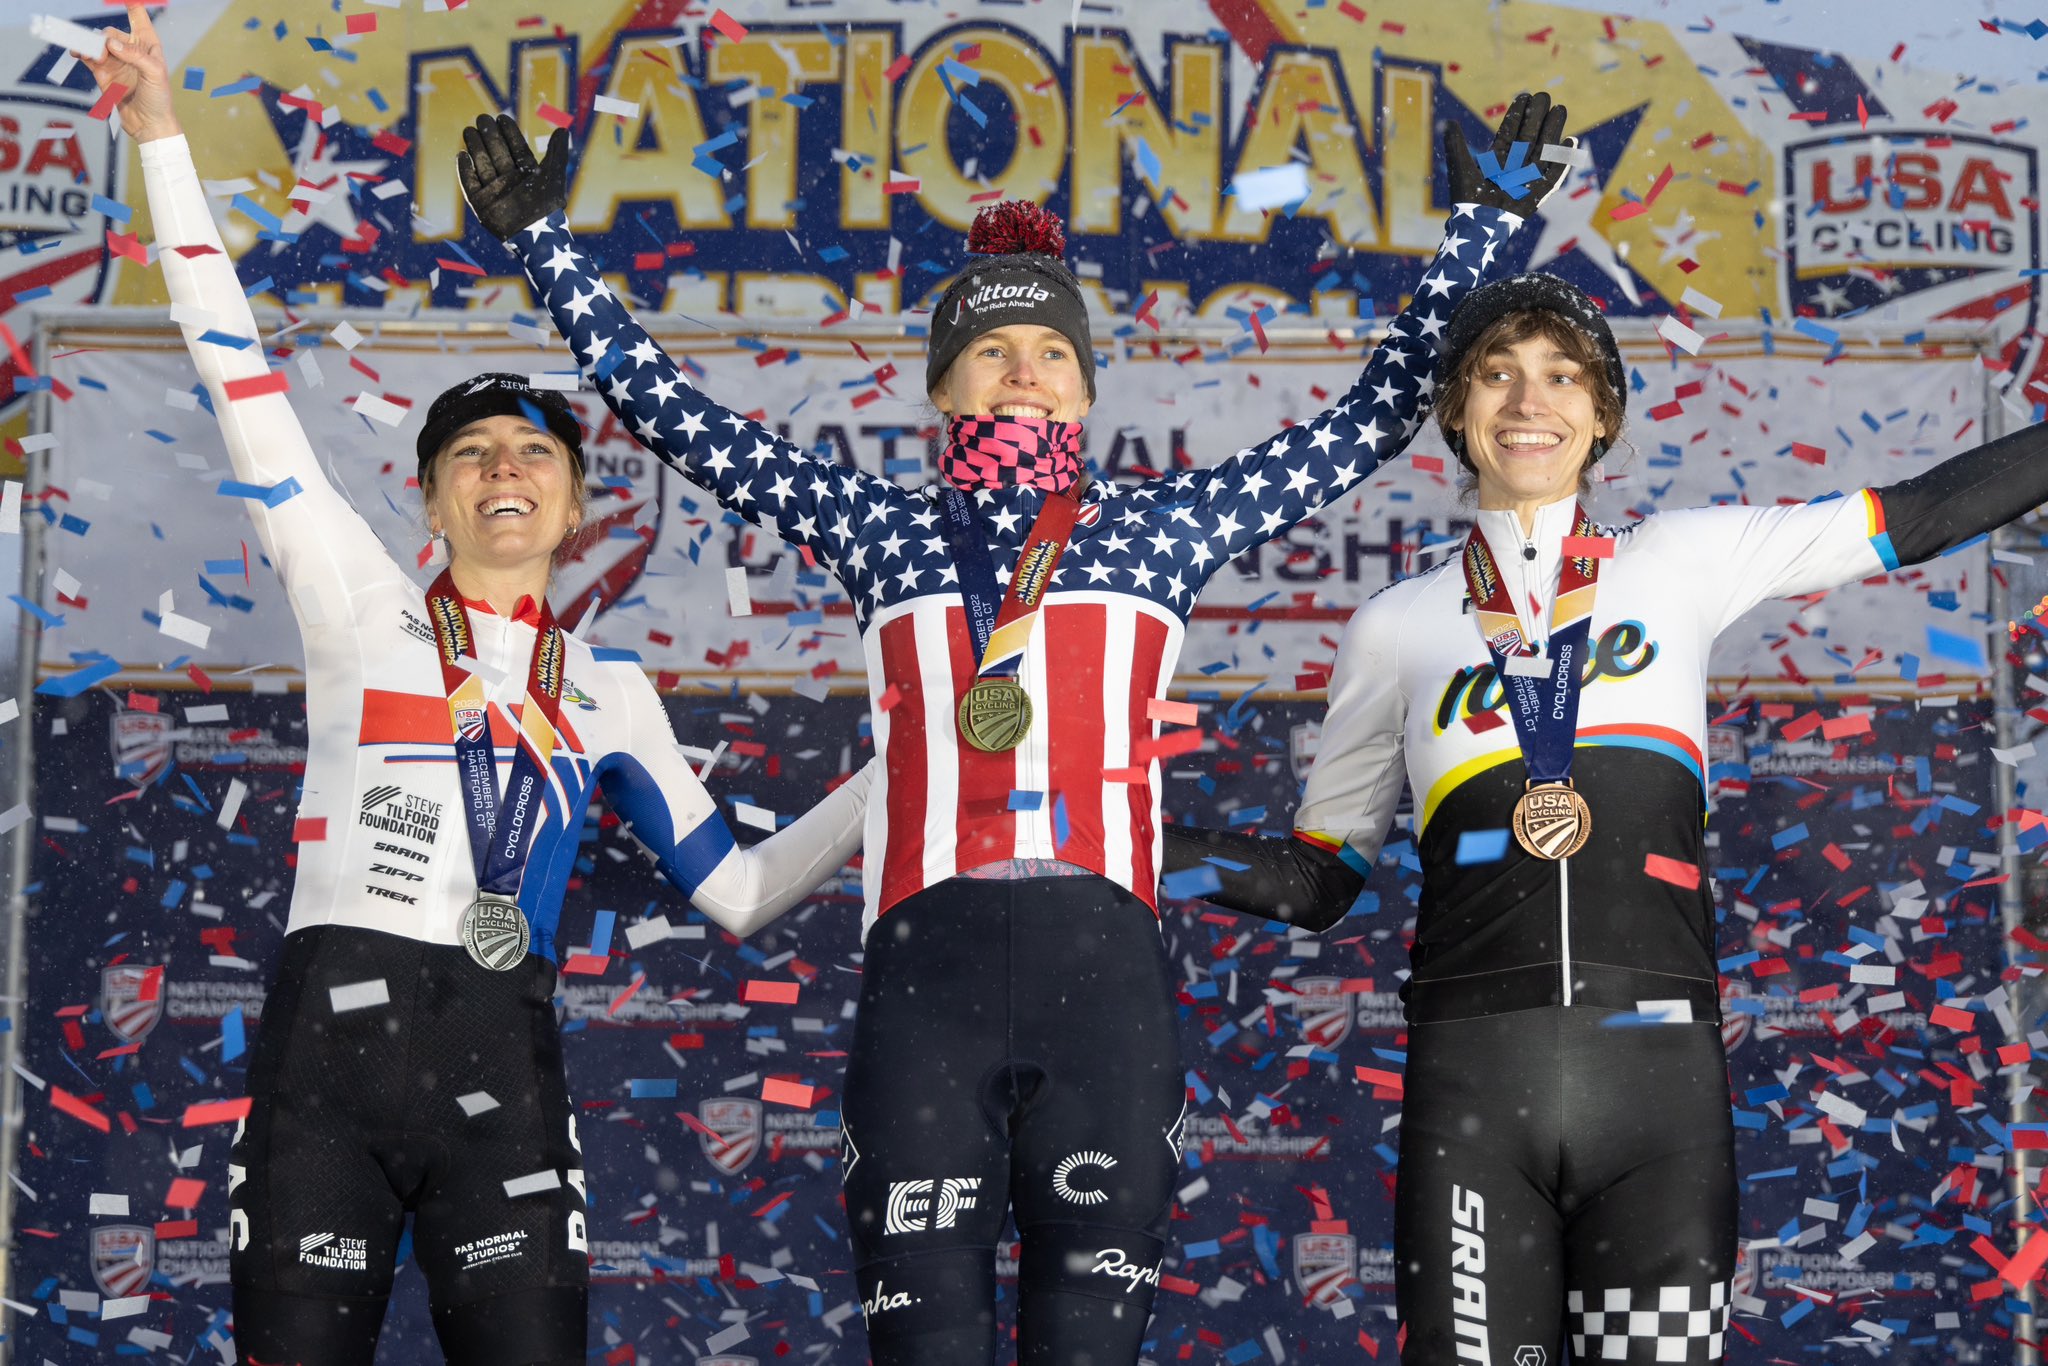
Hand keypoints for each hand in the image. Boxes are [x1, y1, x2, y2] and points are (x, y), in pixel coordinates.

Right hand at [77, 3, 177, 141]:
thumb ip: (135, 56)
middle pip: (111, 33)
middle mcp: (131, 51)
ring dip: (91, 46)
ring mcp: (116, 61)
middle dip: (105, 39)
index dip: (133, 7)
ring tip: (88, 54)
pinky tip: (77, 52)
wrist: (149, 125)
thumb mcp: (155, 74)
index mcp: (149, 47)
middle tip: (104, 53)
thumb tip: (112, 44)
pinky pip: (88, 56)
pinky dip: (81, 52)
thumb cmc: (159, 100)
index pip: (140, 20)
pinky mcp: (103, 73)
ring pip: (97, 44)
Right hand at [458, 114, 569, 240]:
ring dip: (475, 147)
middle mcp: (510, 180)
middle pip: (496, 153)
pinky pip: (470, 184)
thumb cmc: (547, 203)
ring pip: (482, 164)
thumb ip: (557, 151)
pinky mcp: (481, 204)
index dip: (509, 132)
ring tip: (469, 130)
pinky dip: (465, 171)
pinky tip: (462, 155)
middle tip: (482, 118)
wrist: (535, 233)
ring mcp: (495, 191)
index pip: (515, 148)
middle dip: (488, 135)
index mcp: (526, 174)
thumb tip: (563, 129)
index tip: (501, 117)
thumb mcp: (554, 173)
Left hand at [1443, 91, 1572, 213]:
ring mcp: (1528, 177)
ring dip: (1552, 129)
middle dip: (1537, 116)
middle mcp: (1514, 165)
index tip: (1524, 96)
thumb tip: (1449, 121)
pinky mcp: (1539, 191)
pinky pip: (1555, 174)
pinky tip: (1570, 141)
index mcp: (1498, 158)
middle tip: (1543, 95)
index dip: (1517, 114)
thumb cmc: (1467, 198)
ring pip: (1544, 149)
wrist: (1478, 224)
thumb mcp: (1460, 166)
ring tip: (1559, 108)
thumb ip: (1455, 143)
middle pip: (1529, 135)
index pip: (1510, 131)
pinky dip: (1562, 160)